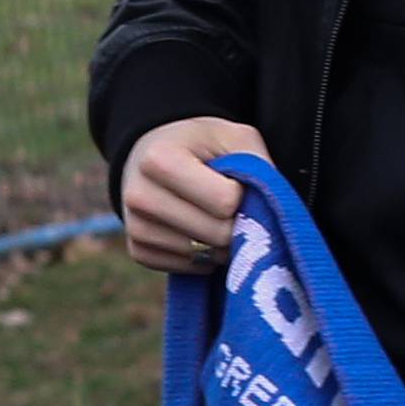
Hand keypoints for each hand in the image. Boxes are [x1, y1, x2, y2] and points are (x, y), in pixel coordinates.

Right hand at [119, 117, 268, 276]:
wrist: (152, 152)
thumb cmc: (202, 144)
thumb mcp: (235, 137)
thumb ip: (260, 168)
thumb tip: (270, 218)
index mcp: (160, 159)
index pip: (225, 202)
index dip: (242, 194)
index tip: (233, 180)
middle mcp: (139, 196)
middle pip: (216, 234)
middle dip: (236, 224)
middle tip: (233, 206)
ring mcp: (134, 226)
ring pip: (203, 255)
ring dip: (221, 243)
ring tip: (214, 216)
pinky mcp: (136, 250)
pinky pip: (185, 267)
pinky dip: (202, 256)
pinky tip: (198, 231)